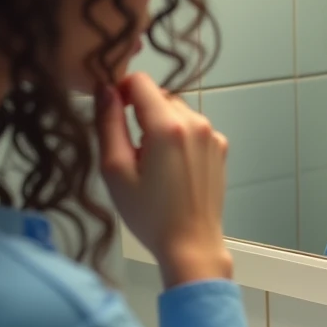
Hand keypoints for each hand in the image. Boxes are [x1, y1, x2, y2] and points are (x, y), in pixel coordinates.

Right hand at [95, 72, 232, 287]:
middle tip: (132, 152)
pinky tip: (172, 169)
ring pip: (176, 111)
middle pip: (159, 96)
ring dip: (160, 126)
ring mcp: (212, 134)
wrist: (191, 245)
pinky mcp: (220, 147)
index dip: (120, 92)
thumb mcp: (115, 170)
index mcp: (168, 126)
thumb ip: (108, 124)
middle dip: (141, 114)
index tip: (113, 117)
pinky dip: (178, 138)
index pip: (140, 81)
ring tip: (152, 164)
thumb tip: (105, 90)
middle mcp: (196, 122)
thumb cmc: (149, 215)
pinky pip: (192, 128)